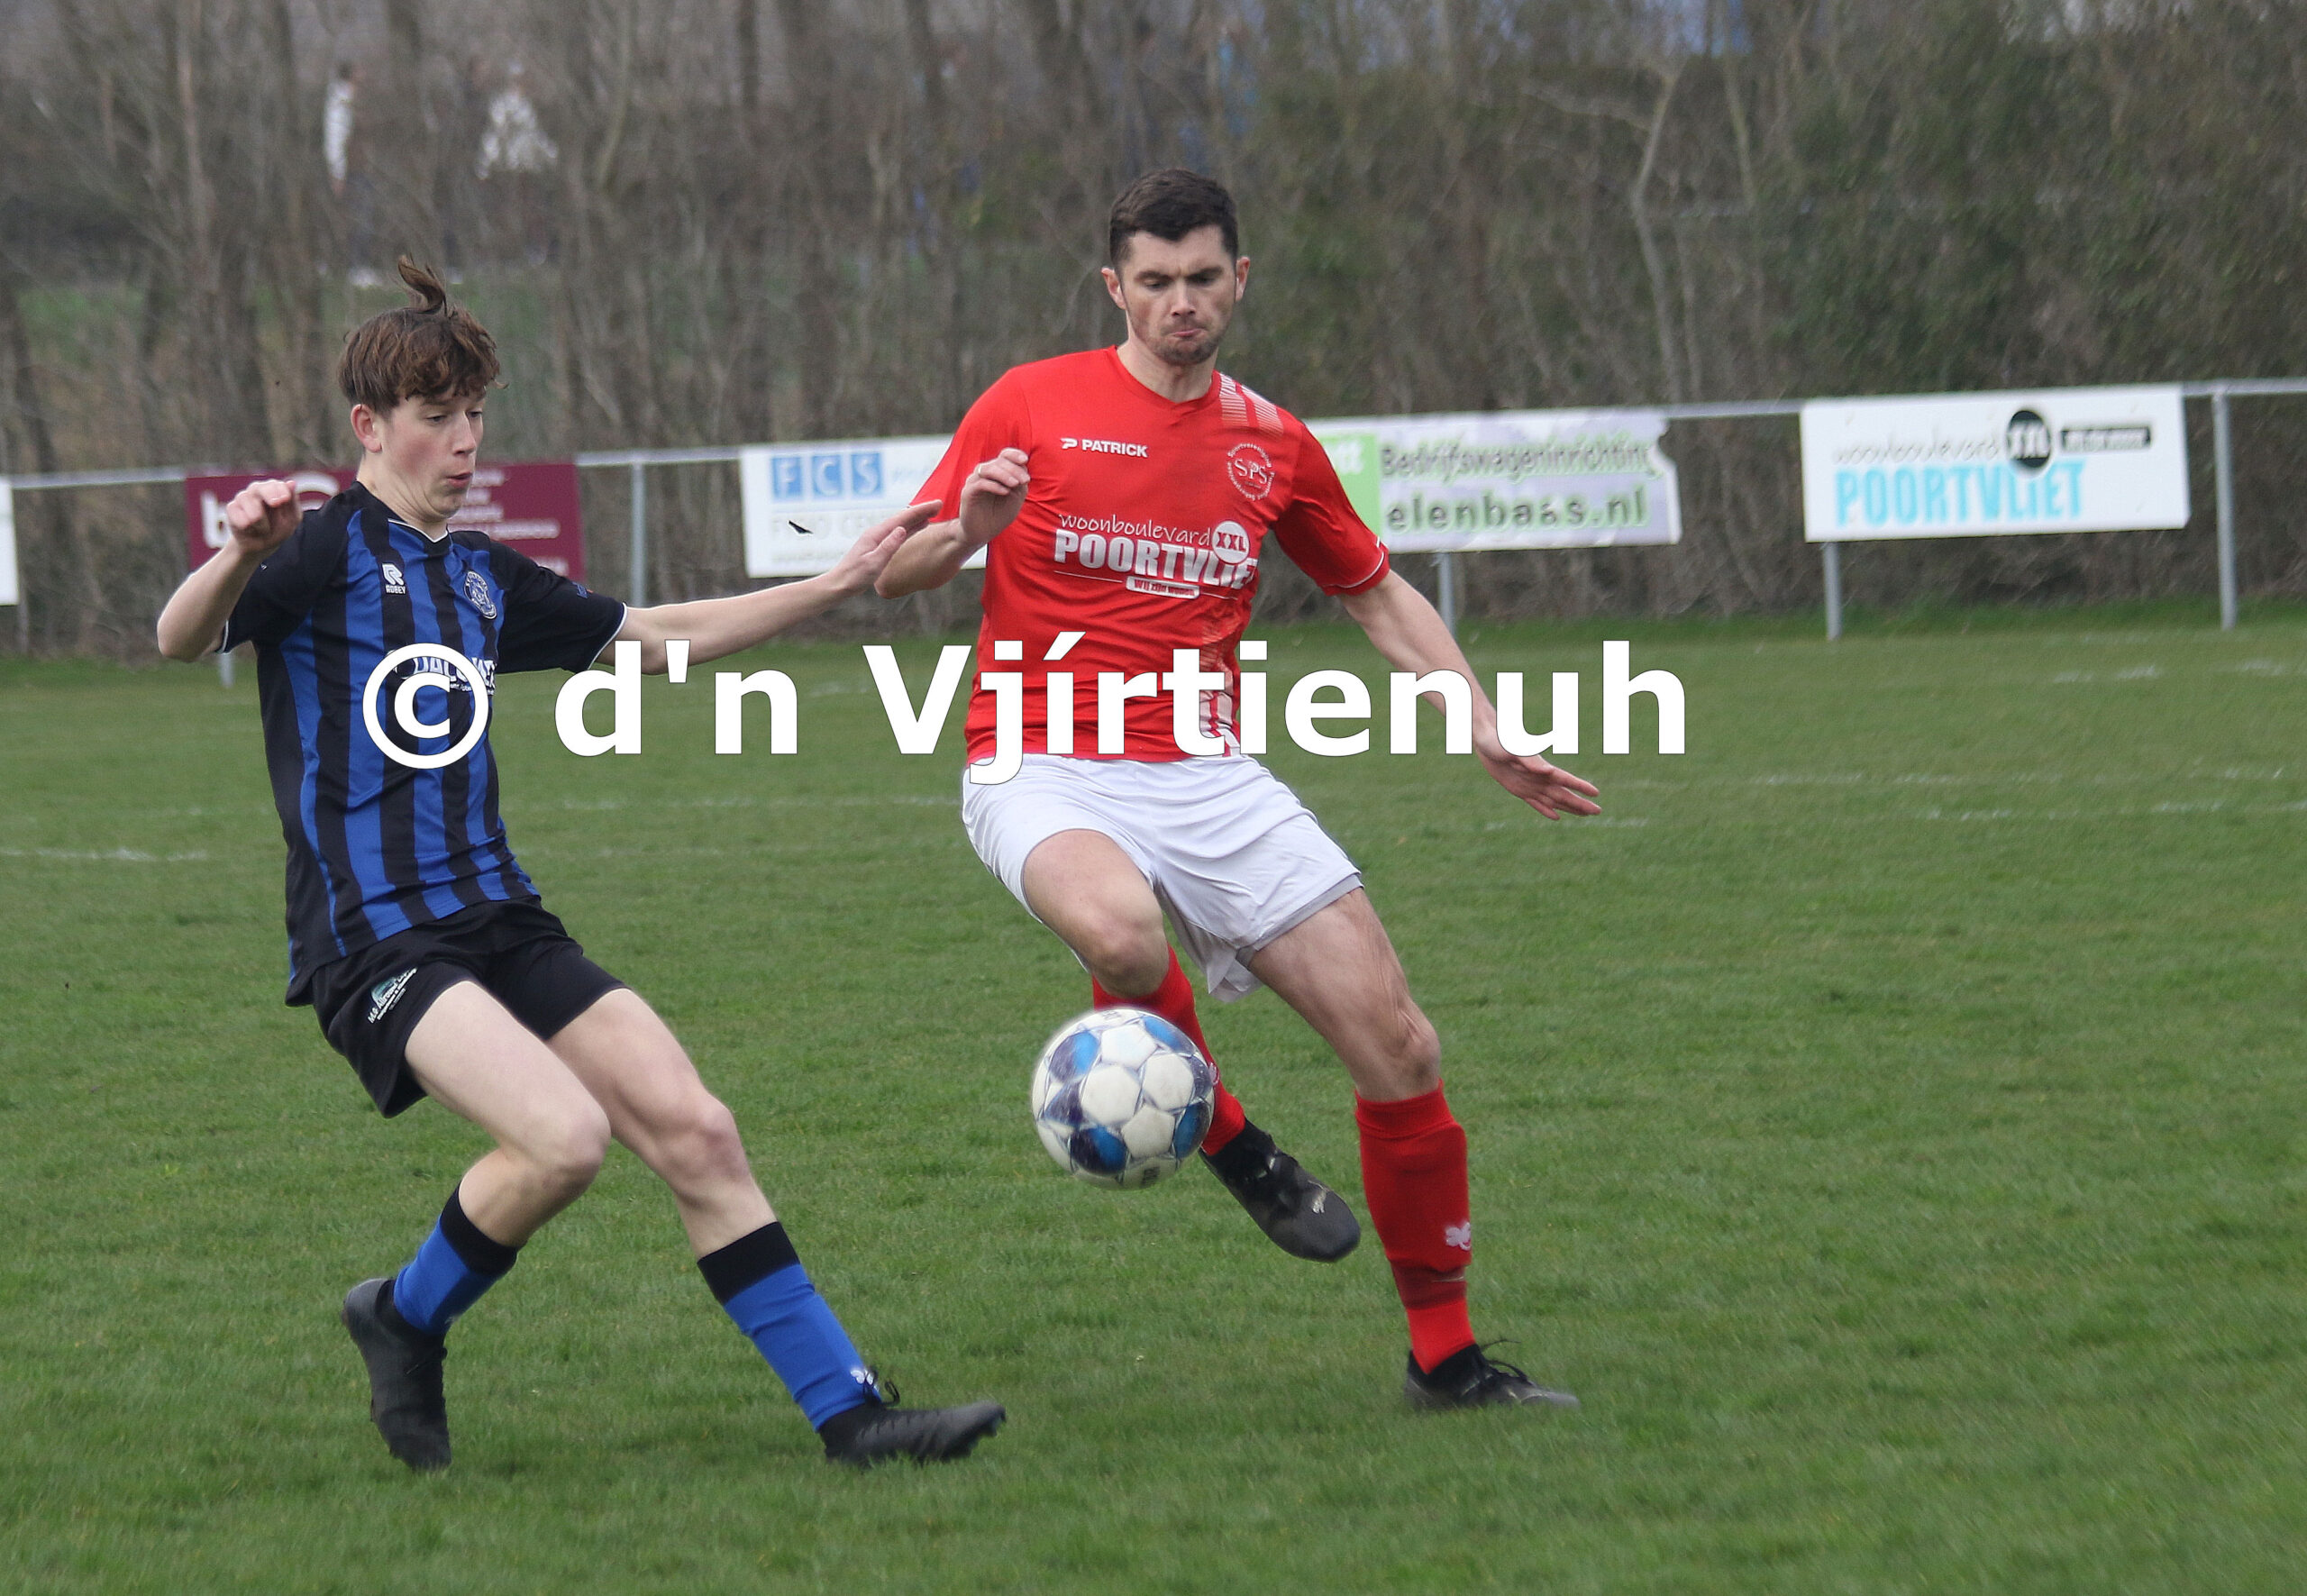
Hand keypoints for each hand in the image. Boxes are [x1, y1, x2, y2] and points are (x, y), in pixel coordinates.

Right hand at [225, 479, 302, 560]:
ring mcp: (242, 498)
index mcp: (273, 490)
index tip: (284, 499)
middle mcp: (256, 491)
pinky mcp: (232, 508)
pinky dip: (248, 527)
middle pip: (258, 487)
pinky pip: (240, 517)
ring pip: (251, 506)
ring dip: (261, 524)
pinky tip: (249, 529)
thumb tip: (291, 482)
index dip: (280, 490)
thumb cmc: (278, 531)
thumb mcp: (291, 519)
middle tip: (275, 504)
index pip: (275, 484)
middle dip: (268, 494)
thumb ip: (292, 502)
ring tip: (263, 529)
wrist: (260, 547)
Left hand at [826, 500, 938, 595]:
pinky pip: (898, 533)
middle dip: (921, 510)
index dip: (920, 510)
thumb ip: (889, 546)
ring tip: (933, 513)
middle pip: (903, 518)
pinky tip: (918, 527)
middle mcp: (877, 533)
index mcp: (876, 534)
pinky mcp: (879, 545)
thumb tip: (902, 529)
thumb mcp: (874, 563)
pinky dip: (910, 528)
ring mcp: (878, 538)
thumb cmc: (855, 576)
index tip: (936, 504)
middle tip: (939, 504)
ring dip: (917, 518)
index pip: (902, 518)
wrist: (840, 584)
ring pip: (902, 524)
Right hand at [958, 448, 1029, 545]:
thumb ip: (1020, 483)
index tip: (1025, 460)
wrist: (982, 533)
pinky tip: (1005, 492)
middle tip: (1025, 480)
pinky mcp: (968, 492)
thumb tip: (1023, 468)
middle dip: (1014, 469)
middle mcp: (984, 473)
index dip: (1014, 454)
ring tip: (1016, 484)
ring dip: (1004, 475)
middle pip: (998, 461)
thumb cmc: (999, 515)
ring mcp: (974, 481)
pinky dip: (994, 486)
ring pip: (988, 469)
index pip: (1004, 455)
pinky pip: (980, 483)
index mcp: (996, 472)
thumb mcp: (1016, 498)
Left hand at [1476, 742, 1601, 819]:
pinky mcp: (1518, 789)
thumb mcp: (1514, 750)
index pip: (1565, 779)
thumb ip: (1531, 761)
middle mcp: (1539, 778)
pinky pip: (1536, 803)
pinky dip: (1546, 810)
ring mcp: (1530, 785)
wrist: (1485, 740)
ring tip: (1585, 814)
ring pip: (1554, 800)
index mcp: (1541, 768)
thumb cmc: (1500, 741)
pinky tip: (1556, 817)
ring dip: (1570, 807)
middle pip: (1564, 793)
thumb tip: (1549, 771)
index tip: (1596, 793)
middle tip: (1598, 811)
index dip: (1580, 787)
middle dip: (1581, 803)